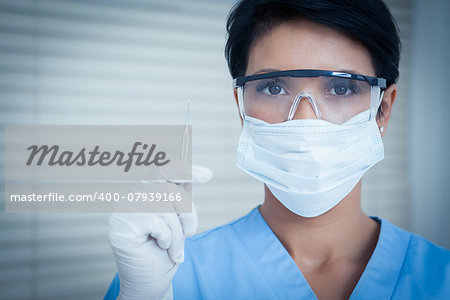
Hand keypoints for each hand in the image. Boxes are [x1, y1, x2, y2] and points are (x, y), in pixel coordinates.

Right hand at [108, 165, 211, 299]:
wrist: (151, 280)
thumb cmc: (164, 250)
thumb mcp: (178, 219)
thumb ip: (181, 196)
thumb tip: (197, 173)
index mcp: (145, 190)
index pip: (165, 170)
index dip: (186, 170)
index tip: (207, 175)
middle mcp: (131, 194)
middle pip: (170, 188)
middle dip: (187, 213)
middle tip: (189, 232)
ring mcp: (124, 208)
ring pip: (165, 206)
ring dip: (177, 232)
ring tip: (174, 247)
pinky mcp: (121, 223)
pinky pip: (157, 221)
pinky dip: (167, 238)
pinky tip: (161, 246)